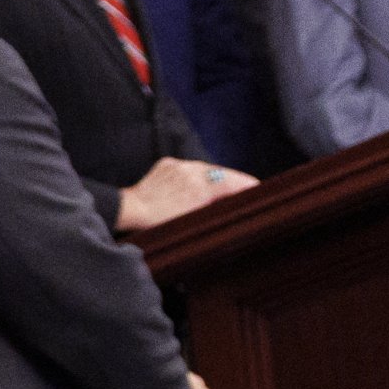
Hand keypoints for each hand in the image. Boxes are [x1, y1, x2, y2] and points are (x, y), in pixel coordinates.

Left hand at [114, 157, 252, 234]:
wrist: (128, 210)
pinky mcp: (168, 164)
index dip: (248, 187)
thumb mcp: (192, 221)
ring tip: (224, 189)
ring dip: (215, 179)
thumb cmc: (158, 223)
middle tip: (247, 188)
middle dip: (235, 182)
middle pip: (223, 174)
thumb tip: (233, 203)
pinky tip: (196, 186)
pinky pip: (188, 168)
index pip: (234, 183)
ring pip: (206, 170)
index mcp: (201, 187)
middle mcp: (193, 171)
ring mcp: (180, 165)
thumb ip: (215, 210)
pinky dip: (195, 176)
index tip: (260, 190)